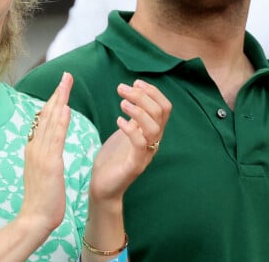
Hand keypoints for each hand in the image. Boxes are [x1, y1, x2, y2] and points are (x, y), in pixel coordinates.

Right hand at [18, 72, 72, 237]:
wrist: (35, 219)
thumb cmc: (42, 198)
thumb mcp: (42, 170)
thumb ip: (45, 153)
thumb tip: (50, 141)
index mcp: (34, 148)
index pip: (44, 118)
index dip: (53, 100)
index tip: (61, 86)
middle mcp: (35, 146)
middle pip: (47, 114)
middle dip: (58, 93)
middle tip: (66, 75)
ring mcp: (41, 154)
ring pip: (51, 121)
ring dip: (60, 100)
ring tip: (67, 83)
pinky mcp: (50, 163)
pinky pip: (56, 138)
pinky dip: (61, 122)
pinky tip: (66, 108)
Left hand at [90, 79, 171, 201]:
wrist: (104, 186)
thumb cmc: (114, 156)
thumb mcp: (126, 130)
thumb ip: (134, 115)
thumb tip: (134, 91)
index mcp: (152, 132)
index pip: (165, 107)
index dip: (153, 92)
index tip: (136, 82)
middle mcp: (153, 142)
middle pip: (160, 113)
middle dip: (142, 95)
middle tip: (121, 88)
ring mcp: (146, 154)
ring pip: (154, 128)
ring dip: (138, 111)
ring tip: (121, 103)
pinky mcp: (134, 165)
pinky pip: (140, 145)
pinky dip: (130, 129)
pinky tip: (118, 121)